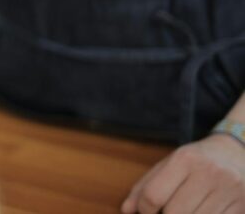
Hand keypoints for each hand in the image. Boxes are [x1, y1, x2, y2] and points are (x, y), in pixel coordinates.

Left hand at [122, 134, 244, 213]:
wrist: (239, 152)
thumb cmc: (197, 161)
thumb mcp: (169, 164)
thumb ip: (145, 186)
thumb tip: (126, 210)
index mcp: (185, 159)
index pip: (153, 195)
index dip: (144, 211)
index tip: (146, 212)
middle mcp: (208, 172)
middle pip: (174, 213)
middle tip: (163, 212)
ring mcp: (228, 190)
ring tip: (183, 211)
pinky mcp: (242, 205)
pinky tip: (200, 212)